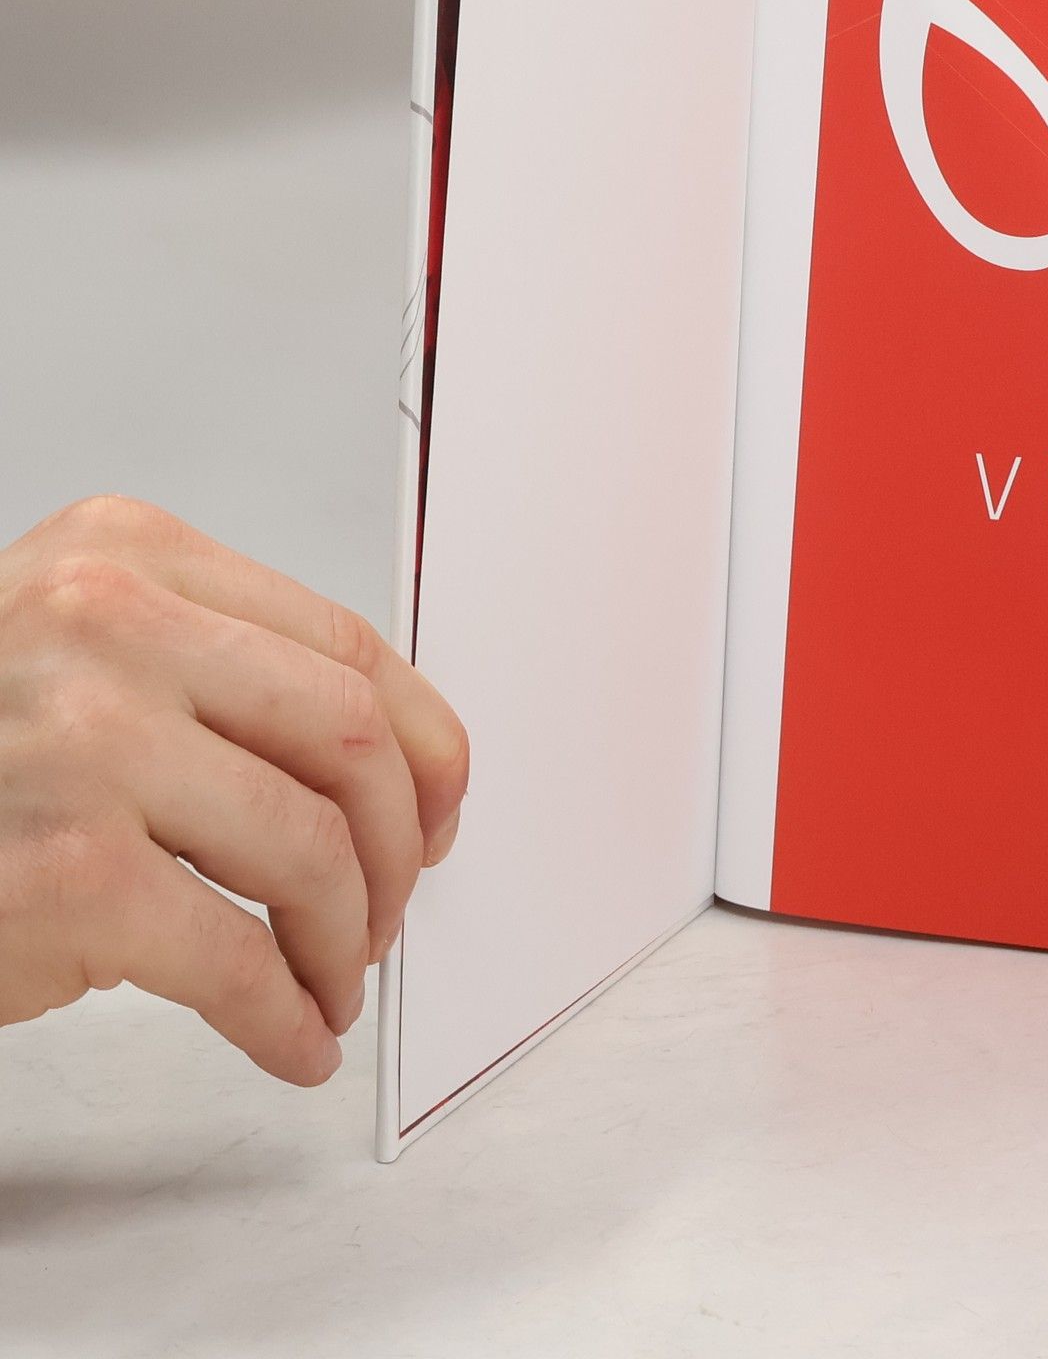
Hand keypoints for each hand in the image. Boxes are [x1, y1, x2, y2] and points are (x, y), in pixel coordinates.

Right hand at [0, 496, 466, 1083]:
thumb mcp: (83, 655)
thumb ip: (222, 675)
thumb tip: (397, 773)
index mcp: (129, 554)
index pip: (345, 645)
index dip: (423, 744)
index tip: (440, 810)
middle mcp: (108, 625)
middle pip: (349, 740)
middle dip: (399, 845)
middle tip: (390, 909)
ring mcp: (85, 745)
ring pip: (312, 849)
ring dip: (346, 938)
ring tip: (332, 976)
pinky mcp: (66, 874)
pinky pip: (237, 959)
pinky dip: (285, 1014)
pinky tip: (293, 1036)